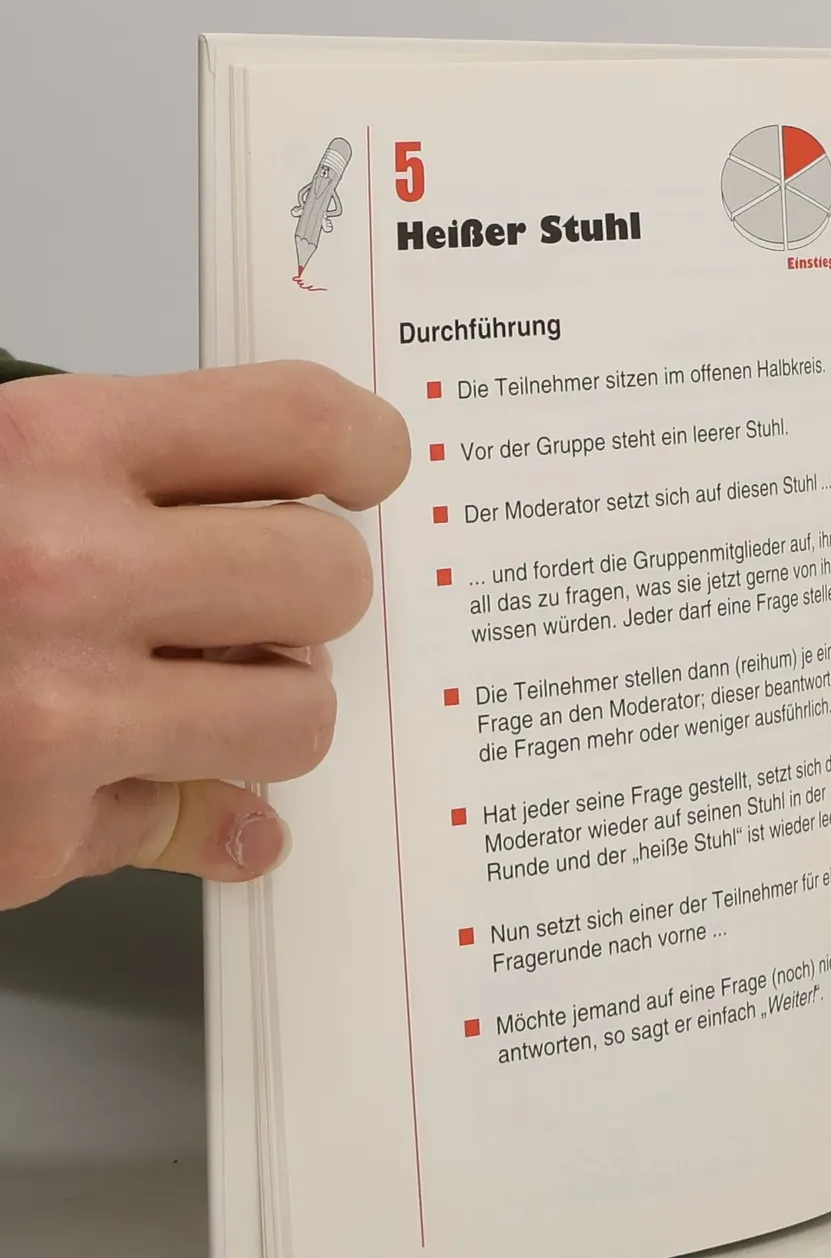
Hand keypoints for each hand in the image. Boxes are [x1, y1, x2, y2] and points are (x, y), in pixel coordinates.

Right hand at [0, 363, 409, 907]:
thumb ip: (127, 493)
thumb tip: (296, 501)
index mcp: (43, 449)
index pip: (297, 423)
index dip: (363, 447)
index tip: (370, 468)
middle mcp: (55, 571)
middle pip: (327, 576)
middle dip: (311, 599)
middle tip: (261, 606)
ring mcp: (47, 713)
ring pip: (297, 717)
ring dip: (267, 714)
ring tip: (192, 697)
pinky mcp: (28, 834)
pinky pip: (197, 825)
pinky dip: (181, 815)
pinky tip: (126, 782)